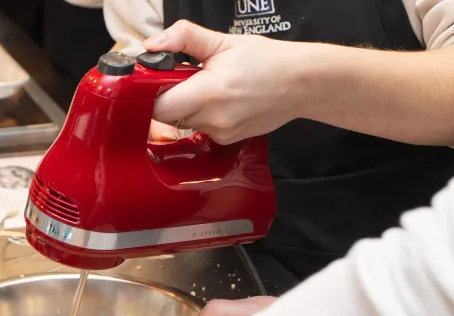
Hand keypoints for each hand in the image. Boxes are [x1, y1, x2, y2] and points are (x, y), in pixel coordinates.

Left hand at [144, 21, 309, 143]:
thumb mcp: (223, 41)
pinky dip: (205, 116)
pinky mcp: (228, 140)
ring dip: (188, 108)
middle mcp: (214, 118)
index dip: (153, 94)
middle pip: (169, 117)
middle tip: (186, 81)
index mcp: (209, 91)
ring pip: (185, 123)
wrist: (301, 83)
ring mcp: (222, 132)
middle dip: (170, 99)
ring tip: (210, 89)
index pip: (159, 107)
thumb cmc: (265, 60)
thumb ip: (184, 38)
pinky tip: (223, 102)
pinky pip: (202, 129)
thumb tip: (152, 45)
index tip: (160, 80)